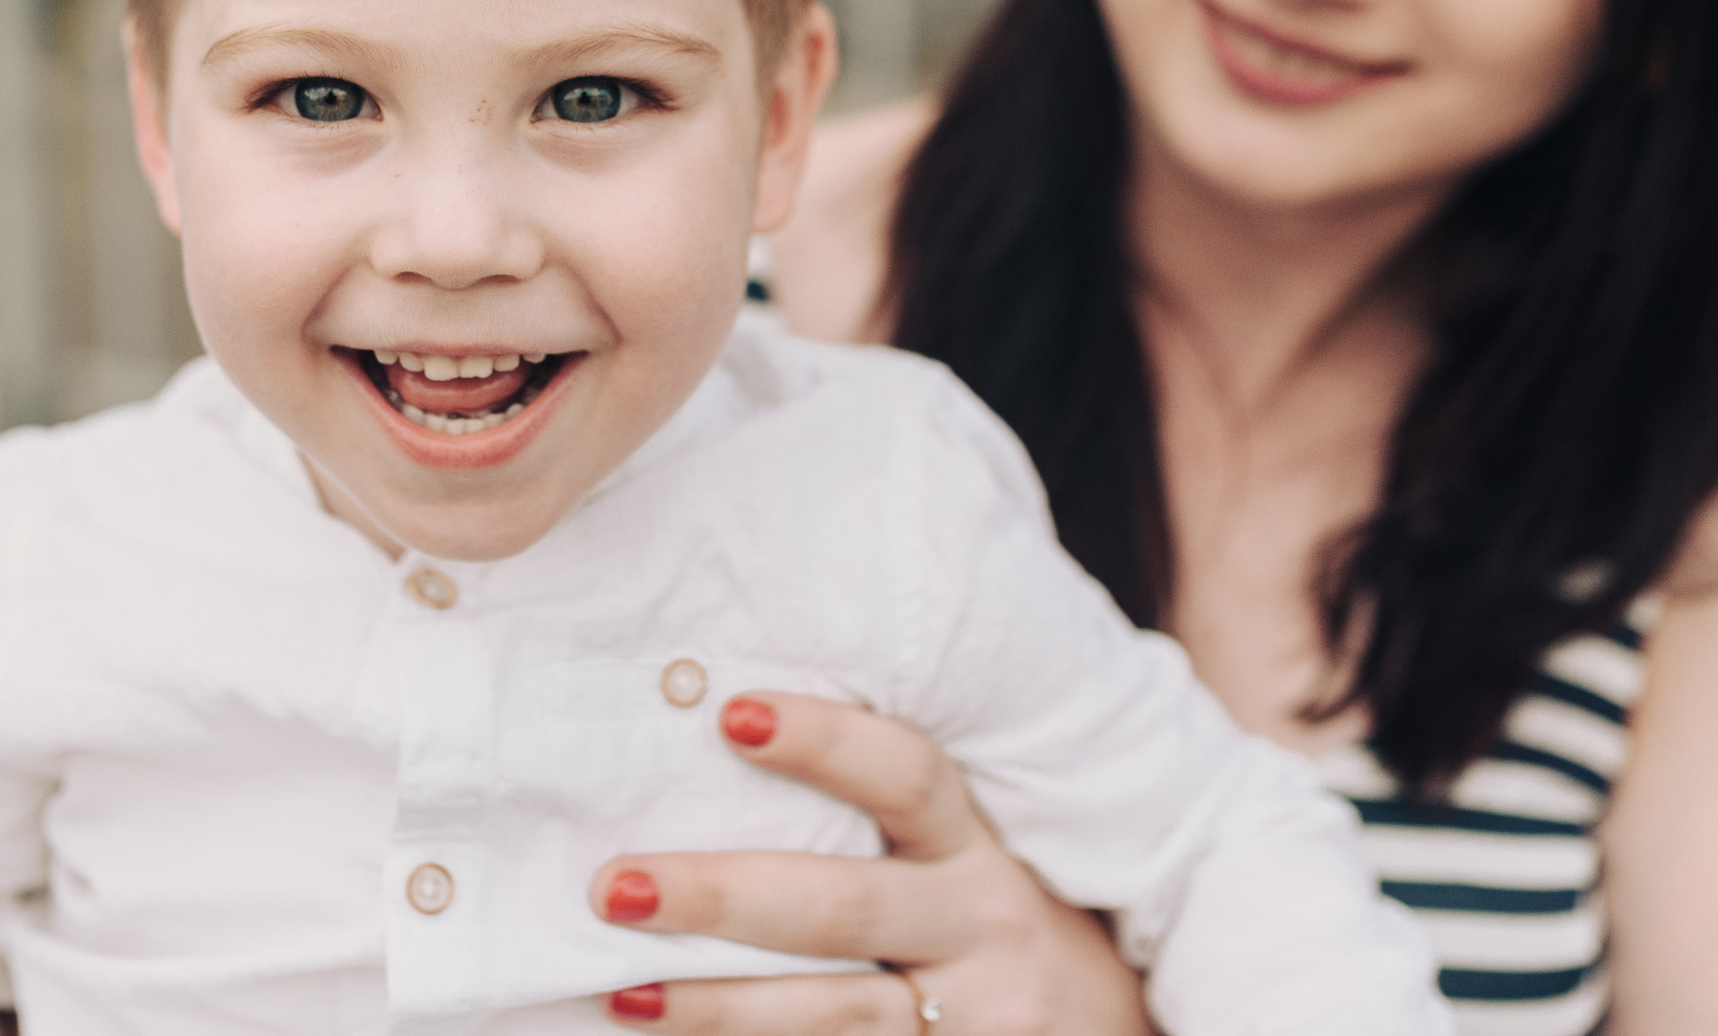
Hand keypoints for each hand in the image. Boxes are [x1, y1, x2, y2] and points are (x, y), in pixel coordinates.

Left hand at [587, 694, 1153, 1034]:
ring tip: (620, 991)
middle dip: (721, 896)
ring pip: (831, 1012)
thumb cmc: (985, 922)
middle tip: (616, 884)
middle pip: (841, 907)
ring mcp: (969, 1019)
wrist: (1100, 1033)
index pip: (908, 777)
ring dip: (715, 1004)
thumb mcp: (960, 858)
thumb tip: (714, 735)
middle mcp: (976, 929)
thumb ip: (870, 817)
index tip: (730, 713)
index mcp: (972, 851)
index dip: (824, 741)